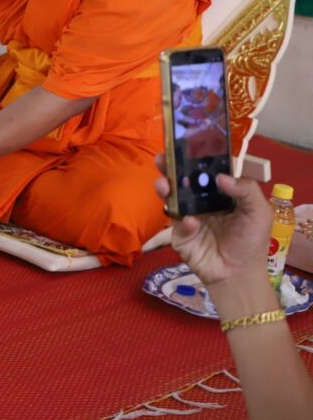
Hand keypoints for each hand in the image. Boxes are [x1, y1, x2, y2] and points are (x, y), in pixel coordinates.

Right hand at [155, 154, 270, 287]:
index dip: (194, 158)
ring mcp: (187, 217)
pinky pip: (177, 225)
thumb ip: (246, 190)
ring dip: (165, 189)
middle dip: (169, 168)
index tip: (183, 145)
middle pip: (181, 180)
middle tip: (161, 158)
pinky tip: (192, 222)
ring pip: (172, 198)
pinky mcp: (179, 235)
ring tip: (163, 184)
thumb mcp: (259, 212)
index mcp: (218, 193)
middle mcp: (200, 201)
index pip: (204, 171)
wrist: (239, 274)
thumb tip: (220, 177)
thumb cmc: (251, 241)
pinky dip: (183, 222)